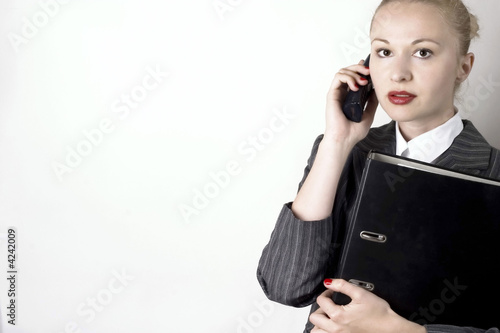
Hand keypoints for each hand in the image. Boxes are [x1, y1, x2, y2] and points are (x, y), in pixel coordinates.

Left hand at [309, 279, 425, 332]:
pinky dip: (325, 331)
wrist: (391, 329)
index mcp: (338, 316)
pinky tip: (333, 325)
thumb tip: (328, 282)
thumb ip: (342, 285)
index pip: (321, 301)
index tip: (332, 292)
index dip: (326, 292)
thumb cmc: (379, 313)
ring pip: (316, 332)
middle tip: (330, 304)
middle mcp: (336, 329)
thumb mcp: (361, 293)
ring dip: (319, 323)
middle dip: (320, 308)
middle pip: (314, 318)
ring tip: (329, 316)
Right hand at [324, 59, 378, 146]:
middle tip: (368, 72)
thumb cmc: (353, 132)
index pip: (353, 77)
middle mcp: (342, 93)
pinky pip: (338, 77)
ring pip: (343, 71)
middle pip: (348, 71)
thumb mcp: (369, 113)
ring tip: (363, 82)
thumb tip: (377, 89)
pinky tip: (355, 86)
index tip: (369, 68)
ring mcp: (337, 93)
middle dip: (359, 67)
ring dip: (354, 72)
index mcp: (350, 97)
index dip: (359, 69)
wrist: (345, 139)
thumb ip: (371, 102)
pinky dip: (348, 77)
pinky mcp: (332, 94)